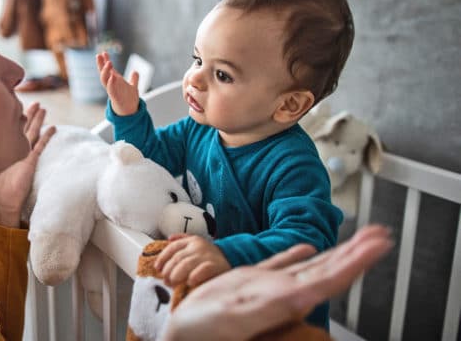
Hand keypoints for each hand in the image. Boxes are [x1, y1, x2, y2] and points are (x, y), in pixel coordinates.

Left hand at [0, 102, 55, 227]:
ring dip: (38, 120)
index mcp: (0, 149)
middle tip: (34, 102)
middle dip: (28, 113)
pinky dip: (46, 137)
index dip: (8, 115)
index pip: (5, 128)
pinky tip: (53, 128)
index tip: (9, 102)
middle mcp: (12, 150)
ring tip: (43, 108)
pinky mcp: (30, 162)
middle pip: (22, 127)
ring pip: (32, 132)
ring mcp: (22, 155)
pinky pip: (39, 146)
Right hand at [96, 51, 139, 115]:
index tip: (103, 53)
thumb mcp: (133, 87)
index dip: (105, 61)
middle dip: (101, 64)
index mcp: (115, 81)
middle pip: (103, 73)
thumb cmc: (129, 100)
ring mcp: (112, 91)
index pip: (108, 70)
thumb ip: (134, 79)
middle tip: (99, 55)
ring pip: (105, 80)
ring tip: (109, 63)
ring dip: (105, 72)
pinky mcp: (115, 98)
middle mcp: (112, 85)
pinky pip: (111, 90)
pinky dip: (111, 83)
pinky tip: (112, 77)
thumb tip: (135, 71)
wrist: (131, 112)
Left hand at [155, 234, 230, 286]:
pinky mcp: (215, 265)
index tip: (157, 268)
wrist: (233, 257)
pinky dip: (194, 276)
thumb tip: (169, 238)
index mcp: (192, 240)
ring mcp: (207, 255)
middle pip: (177, 257)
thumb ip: (183, 240)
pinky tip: (189, 282)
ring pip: (186, 264)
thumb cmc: (210, 254)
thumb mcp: (197, 242)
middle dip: (168, 270)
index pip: (172, 247)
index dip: (163, 258)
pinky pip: (202, 270)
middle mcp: (198, 246)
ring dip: (176, 274)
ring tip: (172, 283)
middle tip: (165, 280)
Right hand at [163, 225, 392, 340]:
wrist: (181, 338)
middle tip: (381, 233)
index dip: (357, 262)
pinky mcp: (248, 284)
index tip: (379, 244)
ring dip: (336, 251)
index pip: (331, 278)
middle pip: (329, 271)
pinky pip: (278, 265)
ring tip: (359, 238)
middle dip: (357, 252)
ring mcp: (267, 289)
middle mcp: (283, 294)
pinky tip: (307, 247)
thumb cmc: (203, 332)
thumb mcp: (237, 317)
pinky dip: (295, 254)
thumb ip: (270, 306)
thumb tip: (305, 294)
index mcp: (285, 300)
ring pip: (310, 266)